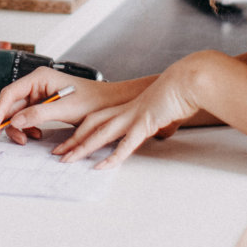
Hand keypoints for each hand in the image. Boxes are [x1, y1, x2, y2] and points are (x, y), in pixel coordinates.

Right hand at [0, 68, 143, 146]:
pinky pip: (26, 118)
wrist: (109, 105)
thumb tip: (16, 120)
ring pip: (16, 114)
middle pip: (9, 105)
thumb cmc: (93, 101)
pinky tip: (35, 135)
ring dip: (18, 129)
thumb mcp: (65, 108)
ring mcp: (39, 95)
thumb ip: (39, 114)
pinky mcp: (42, 106)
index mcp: (39, 78)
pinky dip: (27, 129)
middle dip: (3, 124)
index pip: (10, 94)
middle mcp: (36, 84)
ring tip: (27, 140)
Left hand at [56, 53, 218, 167]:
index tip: (66, 142)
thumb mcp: (158, 108)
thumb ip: (152, 119)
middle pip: (91, 125)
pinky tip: (102, 166)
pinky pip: (126, 142)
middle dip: (72, 140)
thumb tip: (154, 127)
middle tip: (57, 153)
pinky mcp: (145, 122)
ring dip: (82, 147)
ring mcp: (133, 116)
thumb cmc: (177, 92)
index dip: (79, 131)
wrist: (189, 81)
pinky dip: (113, 156)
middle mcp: (125, 111)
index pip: (95, 119)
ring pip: (101, 133)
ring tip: (68, 160)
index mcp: (126, 107)